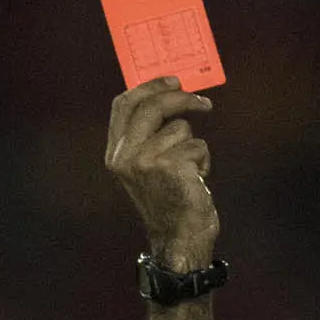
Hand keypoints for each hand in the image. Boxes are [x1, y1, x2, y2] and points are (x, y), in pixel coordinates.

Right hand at [105, 77, 218, 269]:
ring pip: (182, 129)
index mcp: (116, 153)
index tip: (172, 80)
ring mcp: (146, 161)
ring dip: (195, 147)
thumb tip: (170, 96)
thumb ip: (149, 135)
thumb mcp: (148, 167)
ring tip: (189, 172)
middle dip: (181, 98)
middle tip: (203, 102)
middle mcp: (125, 156)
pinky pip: (198, 146)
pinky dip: (204, 161)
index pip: (123, 104)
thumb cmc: (169, 202)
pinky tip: (196, 181)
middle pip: (152, 106)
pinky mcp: (170, 166)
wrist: (179, 239)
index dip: (149, 87)